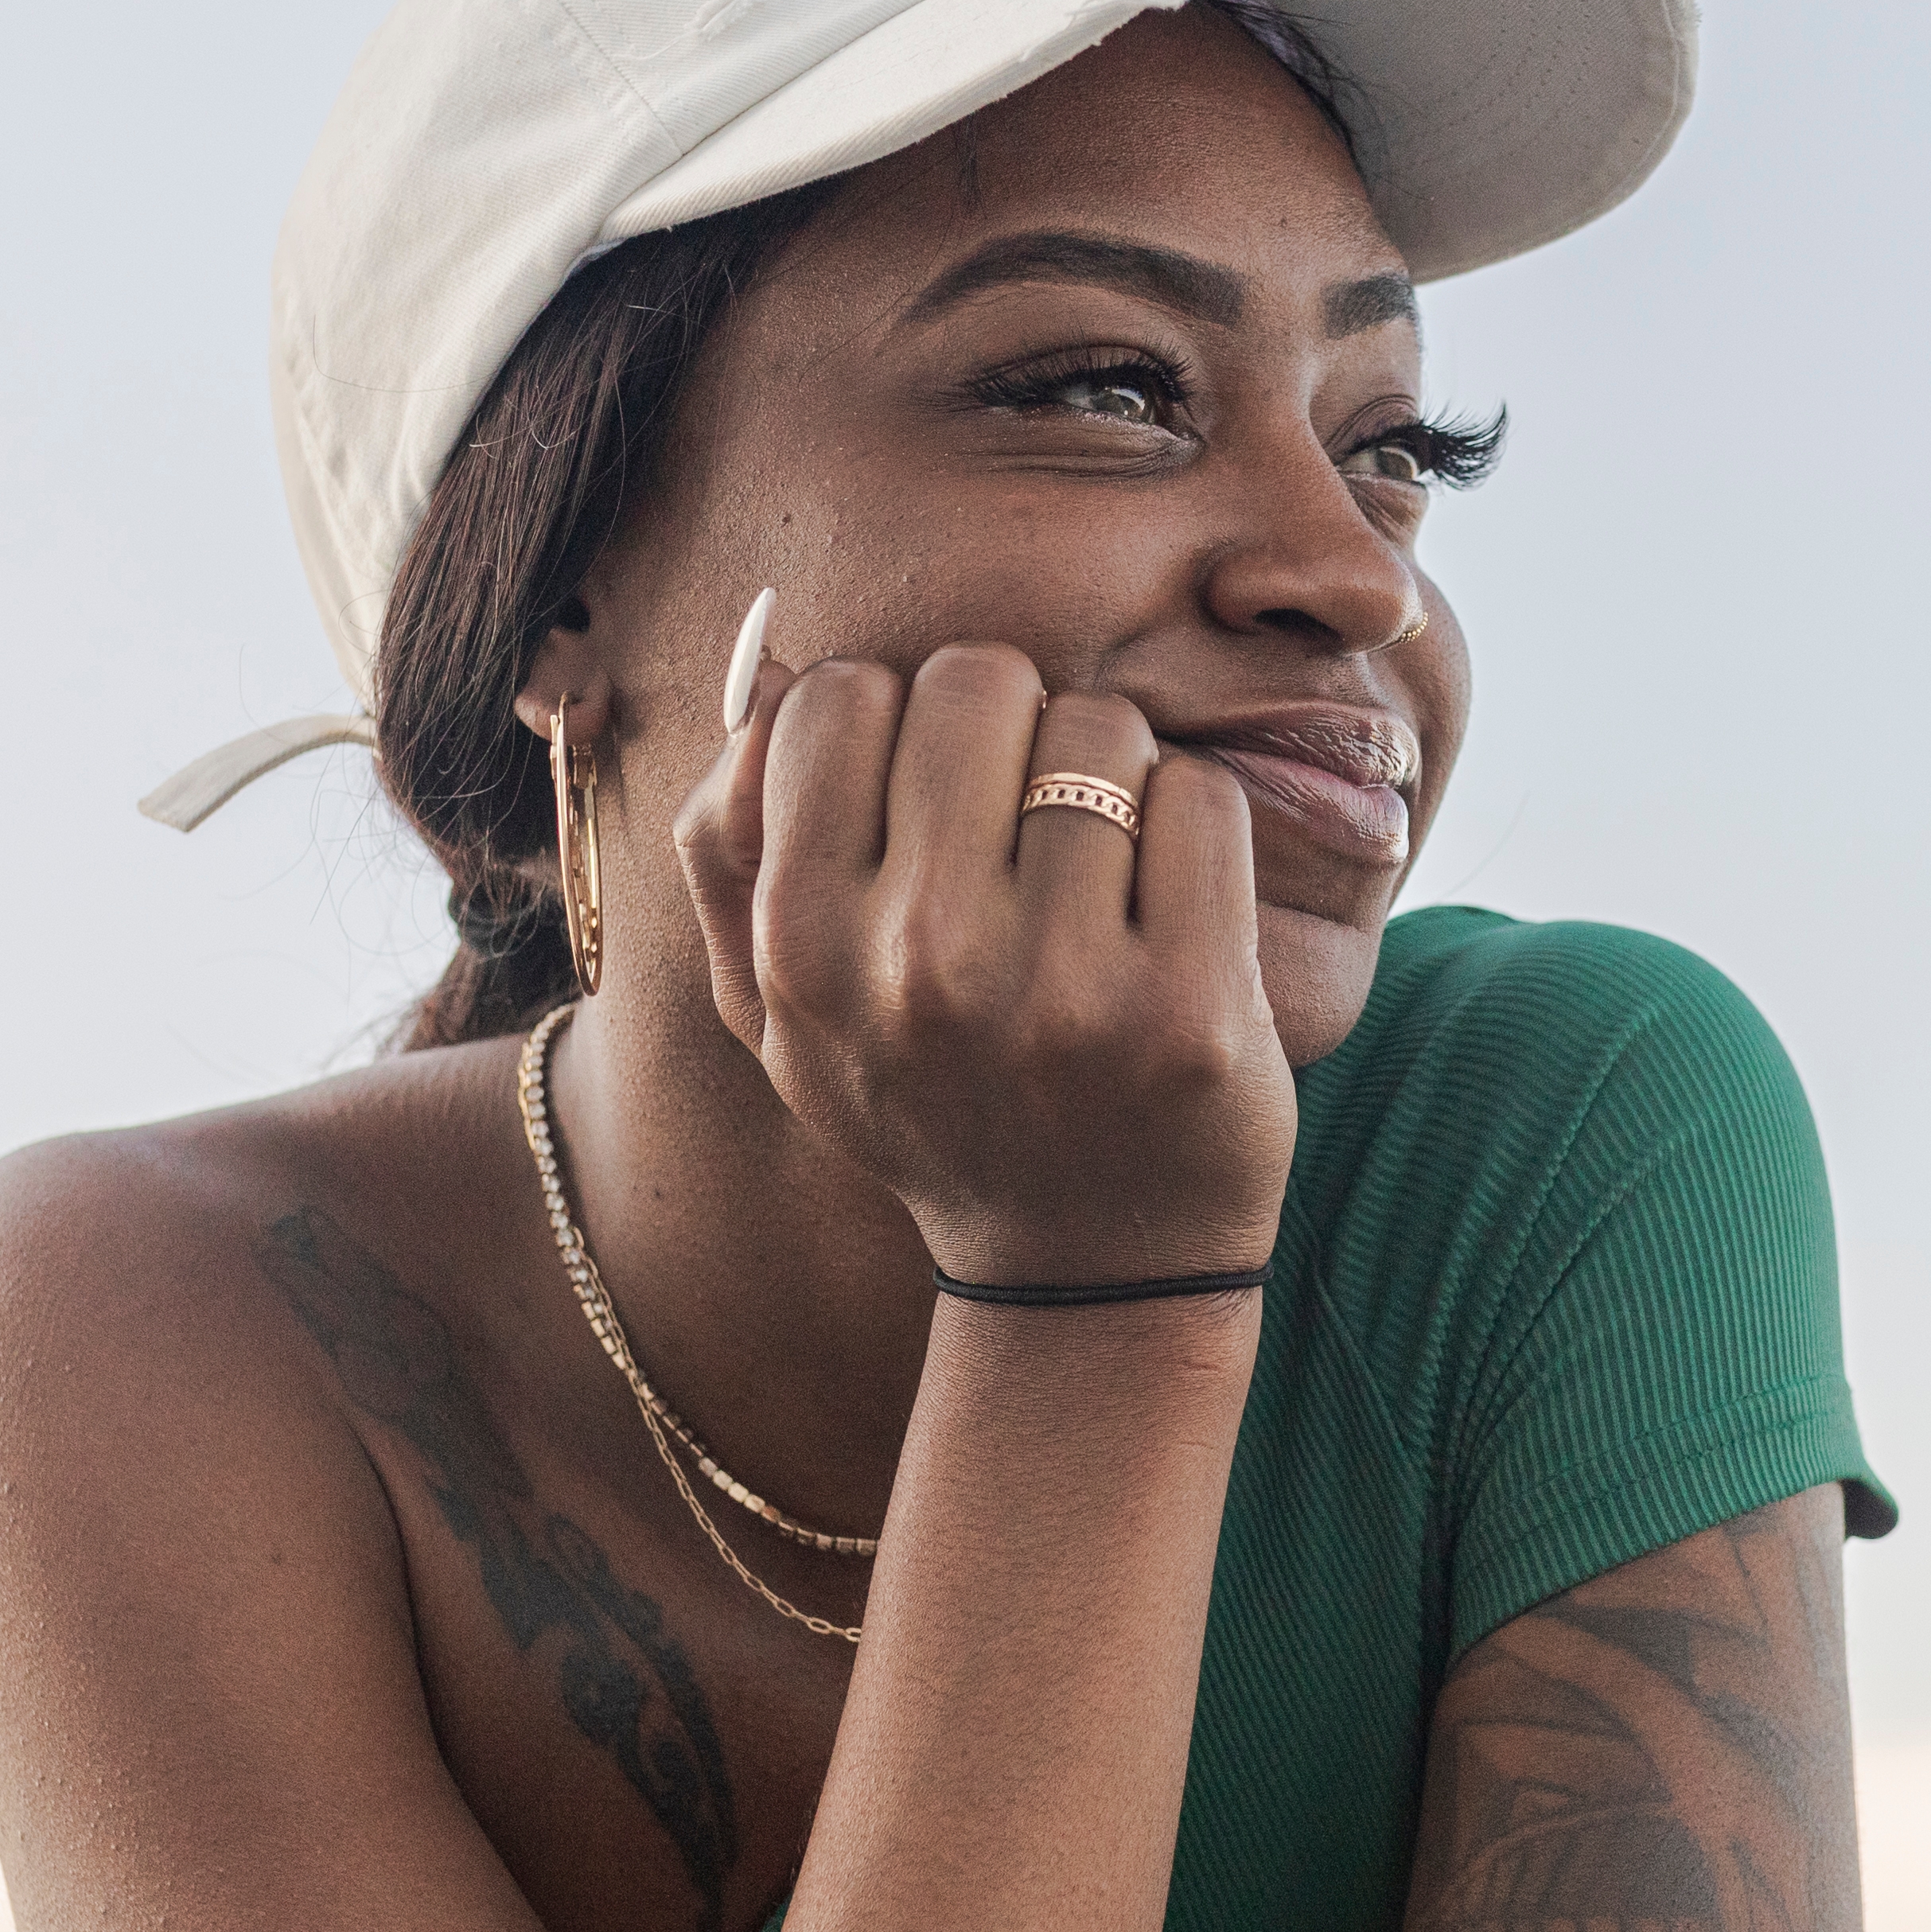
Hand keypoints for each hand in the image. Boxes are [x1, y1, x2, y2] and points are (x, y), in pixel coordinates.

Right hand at [672, 629, 1295, 1288]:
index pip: (838, 696)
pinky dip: (1194, 827)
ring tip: (1097, 881)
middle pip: (975, 682)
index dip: (894, 721)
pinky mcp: (1191, 1009)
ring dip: (1112, 779)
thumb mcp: (777, 1008)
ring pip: (1100, 728)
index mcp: (803, 952)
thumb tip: (766, 663)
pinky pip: (1201, 796)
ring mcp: (1063, 992)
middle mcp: (923, 968)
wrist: (1084, 1269)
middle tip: (1025, 827)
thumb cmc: (928, 1103)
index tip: (926, 800)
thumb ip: (729, 842)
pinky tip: (1168, 911)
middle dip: (1011, 727)